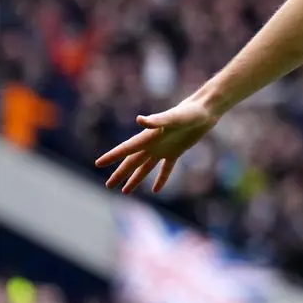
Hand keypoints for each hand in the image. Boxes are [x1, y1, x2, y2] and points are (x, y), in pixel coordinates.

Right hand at [95, 96, 219, 193]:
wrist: (204, 111)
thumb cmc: (188, 112)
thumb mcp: (173, 117)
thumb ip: (156, 120)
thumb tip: (139, 120)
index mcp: (149, 136)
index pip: (126, 149)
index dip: (112, 156)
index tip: (98, 164)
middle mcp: (153, 144)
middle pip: (132, 161)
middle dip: (120, 173)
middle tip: (108, 185)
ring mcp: (164, 148)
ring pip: (145, 167)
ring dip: (135, 179)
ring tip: (125, 191)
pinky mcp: (176, 152)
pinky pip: (166, 168)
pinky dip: (161, 179)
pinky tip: (156, 190)